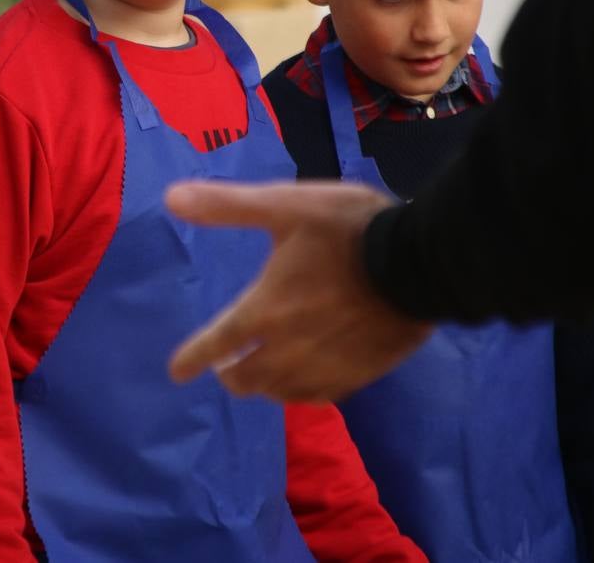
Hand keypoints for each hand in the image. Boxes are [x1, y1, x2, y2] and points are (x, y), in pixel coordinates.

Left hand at [166, 179, 432, 401]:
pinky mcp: (360, 373)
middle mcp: (289, 347)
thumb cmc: (350, 230)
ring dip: (262, 385)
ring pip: (280, 392)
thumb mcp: (285, 204)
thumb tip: (171, 197)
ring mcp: (325, 365)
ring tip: (259, 376)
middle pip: (246, 378)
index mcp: (266, 309)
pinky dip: (300, 393)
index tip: (176, 372)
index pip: (217, 342)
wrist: (422, 262)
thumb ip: (228, 205)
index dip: (192, 358)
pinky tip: (301, 385)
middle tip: (225, 366)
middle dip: (229, 374)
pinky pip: (318, 396)